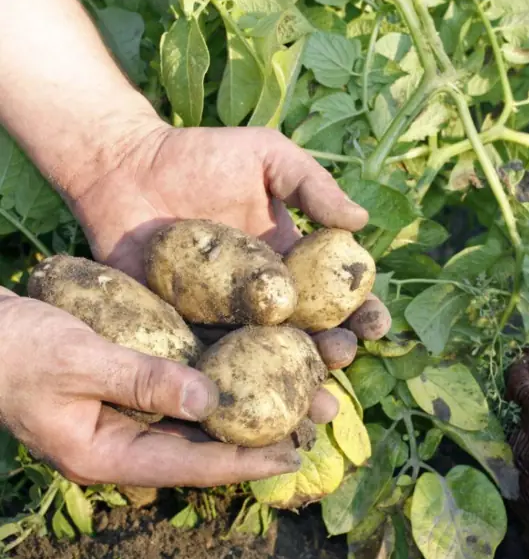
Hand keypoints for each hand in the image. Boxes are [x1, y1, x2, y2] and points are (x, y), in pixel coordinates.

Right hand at [0, 290, 320, 486]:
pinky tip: (257, 363)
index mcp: (106, 455)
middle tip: (320, 419)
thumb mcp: (77, 361)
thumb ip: (143, 380)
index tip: (296, 454)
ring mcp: (126, 416)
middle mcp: (124, 442)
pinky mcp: (130, 386)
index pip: (191, 466)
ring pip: (201, 418)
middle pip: (205, 446)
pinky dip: (220, 379)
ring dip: (249, 405)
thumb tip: (212, 400)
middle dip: (262, 433)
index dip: (246, 460)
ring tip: (305, 392)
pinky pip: (184, 388)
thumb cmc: (10, 348)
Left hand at [67, 121, 392, 402]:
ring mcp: (225, 319)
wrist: (123, 167)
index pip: (338, 295)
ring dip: (293, 385)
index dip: (363, 313)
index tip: (375, 324)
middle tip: (341, 356)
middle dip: (335, 353)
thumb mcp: (267, 157)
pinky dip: (230, 387)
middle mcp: (266, 299)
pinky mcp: (182, 331)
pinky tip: (249, 404)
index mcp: (294, 264)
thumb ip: (312, 186)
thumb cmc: (200, 154)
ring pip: (266, 362)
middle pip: (311, 336)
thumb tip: (360, 222)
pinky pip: (209, 363)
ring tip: (312, 398)